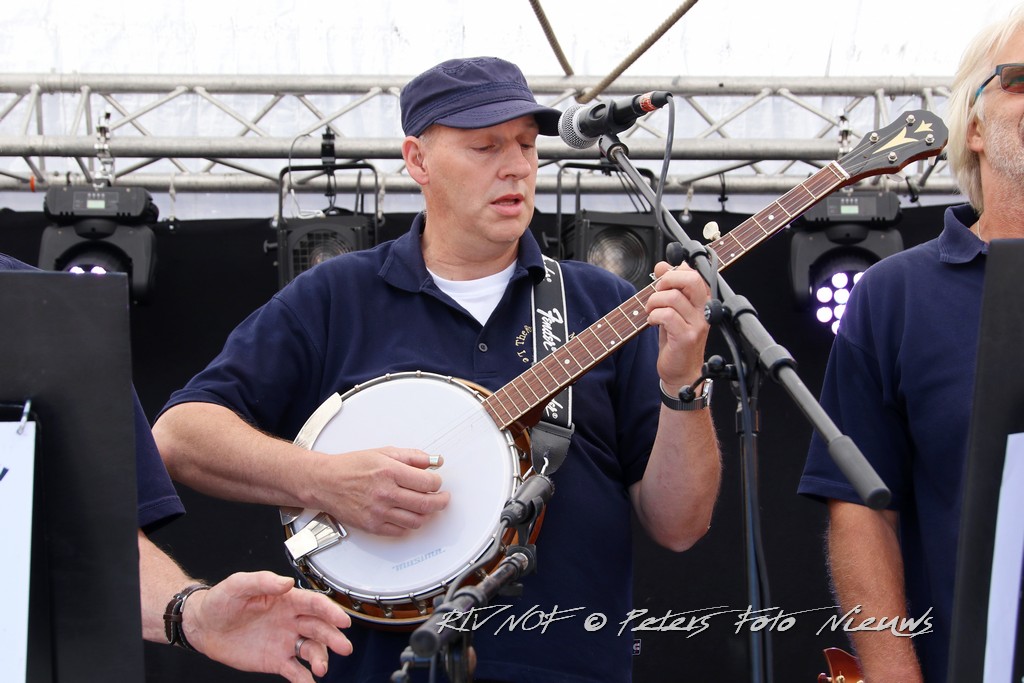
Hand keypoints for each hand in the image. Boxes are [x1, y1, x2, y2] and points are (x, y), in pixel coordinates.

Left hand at [182, 571, 351, 682]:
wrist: (203, 626)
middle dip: (333, 637)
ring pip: (311, 649)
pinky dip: (305, 679)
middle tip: (343, 648)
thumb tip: (286, 582)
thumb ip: (262, 581)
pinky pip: (295, 670)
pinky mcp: (275, 660)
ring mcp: (284, 641)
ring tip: (320, 669)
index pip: (314, 604)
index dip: (330, 611)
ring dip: (320, 658)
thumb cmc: (221, 601)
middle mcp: (291, 620)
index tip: (342, 621)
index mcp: (286, 600)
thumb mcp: (238, 585)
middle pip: (319, 628)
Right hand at [312, 447, 450, 535]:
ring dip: (426, 514)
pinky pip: (400, 531)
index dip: (438, 482)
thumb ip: (412, 456)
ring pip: (417, 520)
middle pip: (427, 504)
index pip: (428, 482)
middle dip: (441, 501)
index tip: (437, 482)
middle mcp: (386, 493)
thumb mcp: (384, 452)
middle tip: (443, 498)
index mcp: (390, 472)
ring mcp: (379, 512)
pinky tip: (408, 515)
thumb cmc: (352, 467)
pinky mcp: (373, 526)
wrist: (326, 482)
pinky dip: (409, 525)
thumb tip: (434, 460)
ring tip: (426, 506)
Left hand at [645, 261, 711, 390]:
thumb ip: (669, 287)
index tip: (661, 278)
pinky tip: (652, 322)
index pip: (694, 272)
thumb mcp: (672, 309)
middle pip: (690, 279)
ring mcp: (697, 323)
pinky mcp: (687, 337)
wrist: (682, 372)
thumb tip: (662, 265)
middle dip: (666, 280)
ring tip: (651, 311)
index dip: (674, 270)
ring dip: (654, 301)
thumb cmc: (676, 340)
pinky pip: (667, 315)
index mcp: (703, 300)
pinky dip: (654, 315)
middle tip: (656, 292)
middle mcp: (704, 309)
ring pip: (672, 297)